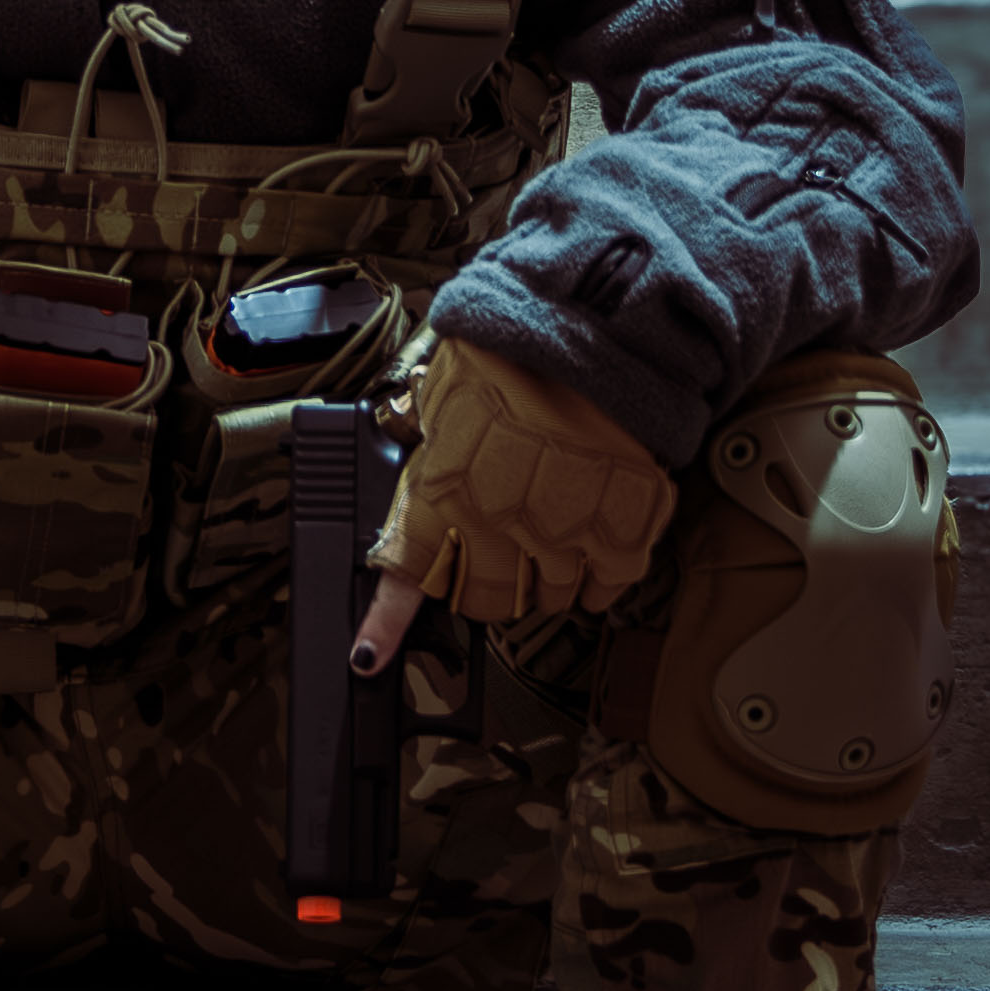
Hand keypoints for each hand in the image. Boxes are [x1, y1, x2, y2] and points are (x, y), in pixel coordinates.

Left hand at [351, 336, 674, 675]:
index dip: (384, 625)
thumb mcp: (446, 392)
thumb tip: (417, 452)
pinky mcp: (620, 536)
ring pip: (546, 597)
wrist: (596, 335)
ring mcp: (562, 540)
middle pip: (483, 601)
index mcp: (443, 495)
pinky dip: (599, 576)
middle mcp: (497, 530)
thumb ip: (430, 441)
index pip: (406, 576)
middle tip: (498, 545)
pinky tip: (594, 542)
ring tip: (553, 526)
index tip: (369, 655)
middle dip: (484, 582)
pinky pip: (605, 589)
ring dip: (544, 575)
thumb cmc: (514, 354)